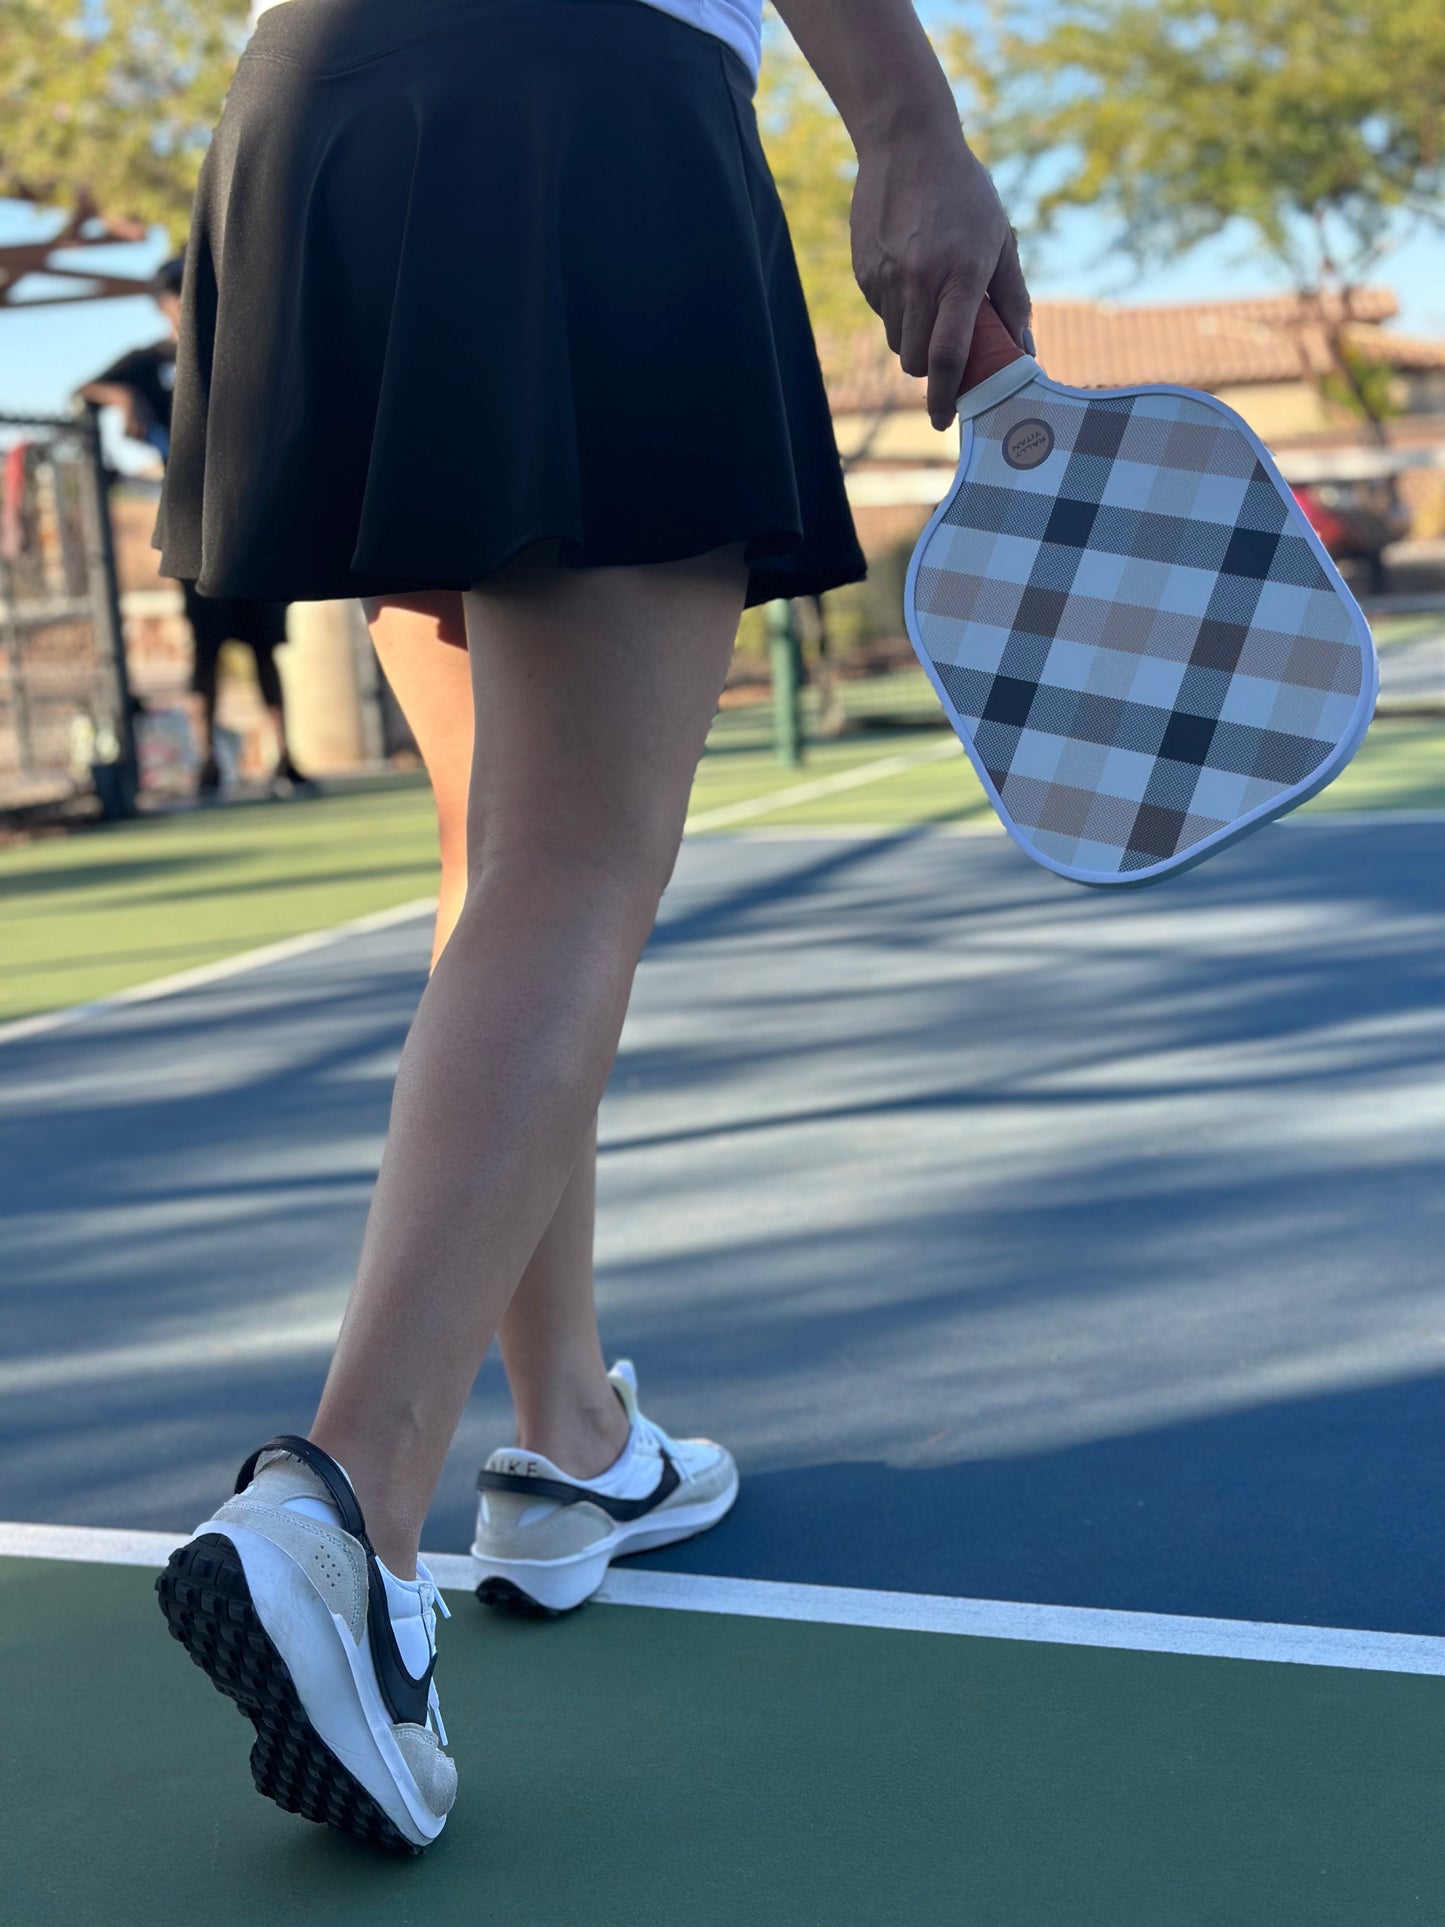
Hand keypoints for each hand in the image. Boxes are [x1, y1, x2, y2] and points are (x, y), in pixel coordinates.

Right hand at [850, 128, 1030, 430]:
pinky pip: (880, 314)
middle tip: (946, 353)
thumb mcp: (999, 239)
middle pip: (914, 361)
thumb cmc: (965, 194)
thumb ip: (1012, 299)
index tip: (943, 421)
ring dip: (913, 339)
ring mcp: (886, 278)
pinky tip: (909, 274)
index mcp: (959, 275)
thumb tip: (1024, 351)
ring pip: (895, 342)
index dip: (945, 395)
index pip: (947, 355)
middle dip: (929, 369)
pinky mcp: (864, 272)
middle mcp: (919, 281)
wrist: (908, 143)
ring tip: (929, 300)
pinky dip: (896, 312)